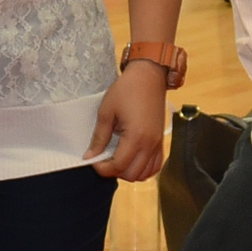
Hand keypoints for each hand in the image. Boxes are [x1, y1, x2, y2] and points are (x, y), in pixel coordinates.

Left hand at [88, 62, 168, 183]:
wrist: (149, 77)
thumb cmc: (126, 90)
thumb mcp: (106, 112)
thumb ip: (99, 138)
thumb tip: (90, 157)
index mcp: (135, 137)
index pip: (118, 166)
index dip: (102, 168)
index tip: (93, 160)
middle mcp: (150, 144)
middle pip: (132, 174)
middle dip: (115, 171)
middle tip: (104, 160)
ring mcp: (158, 144)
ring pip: (145, 174)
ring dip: (129, 172)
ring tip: (117, 159)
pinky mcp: (161, 141)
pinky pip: (155, 166)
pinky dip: (143, 169)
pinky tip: (132, 160)